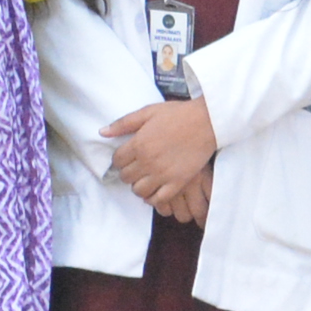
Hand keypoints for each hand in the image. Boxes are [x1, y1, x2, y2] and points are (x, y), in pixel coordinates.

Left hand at [105, 96, 219, 221]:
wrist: (207, 121)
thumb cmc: (178, 114)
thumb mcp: (148, 112)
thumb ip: (124, 123)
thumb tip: (102, 132)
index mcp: (138, 143)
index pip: (117, 161)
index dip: (119, 160)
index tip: (126, 158)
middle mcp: (147, 161)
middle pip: (126, 177)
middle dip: (128, 173)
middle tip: (136, 168)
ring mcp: (162, 174)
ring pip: (139, 190)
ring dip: (138, 186)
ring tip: (145, 179)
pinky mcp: (177, 182)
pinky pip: (158, 199)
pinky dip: (153, 198)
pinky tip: (154, 191)